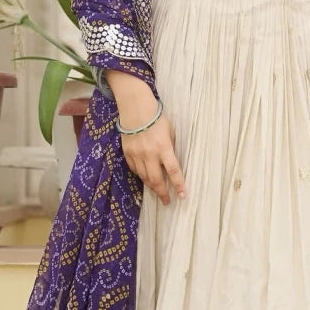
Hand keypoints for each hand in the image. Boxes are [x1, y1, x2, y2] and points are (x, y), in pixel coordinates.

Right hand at [109, 72, 185, 205]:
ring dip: (151, 186)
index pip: (173, 170)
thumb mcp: (170, 132)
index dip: (178, 184)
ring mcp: (137, 154)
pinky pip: (134, 169)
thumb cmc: (157, 117)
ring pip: (144, 177)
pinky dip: (141, 175)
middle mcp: (150, 154)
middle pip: (156, 179)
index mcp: (164, 147)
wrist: (135, 108)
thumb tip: (171, 162)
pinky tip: (145, 177)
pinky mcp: (127, 153)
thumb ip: (170, 147)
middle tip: (167, 201)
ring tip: (157, 191)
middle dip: (162, 192)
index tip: (182, 195)